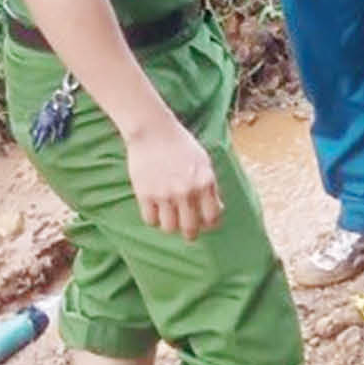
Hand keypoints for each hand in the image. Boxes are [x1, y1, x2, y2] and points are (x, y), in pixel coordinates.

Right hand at [124, 120, 223, 240]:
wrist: (153, 131)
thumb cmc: (181, 144)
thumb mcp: (204, 162)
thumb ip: (210, 186)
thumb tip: (218, 208)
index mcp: (205, 182)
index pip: (212, 217)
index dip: (210, 224)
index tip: (206, 224)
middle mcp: (186, 191)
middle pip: (190, 229)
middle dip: (191, 233)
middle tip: (189, 231)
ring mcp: (164, 194)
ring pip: (169, 228)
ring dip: (171, 226)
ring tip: (171, 218)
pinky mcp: (145, 195)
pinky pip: (151, 220)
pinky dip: (154, 219)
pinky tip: (156, 210)